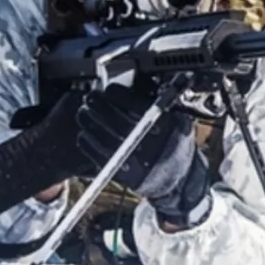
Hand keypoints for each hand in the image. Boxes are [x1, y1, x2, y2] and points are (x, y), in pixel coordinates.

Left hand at [74, 86, 211, 228]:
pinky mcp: (125, 175)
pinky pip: (101, 157)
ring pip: (105, 137)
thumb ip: (159, 105)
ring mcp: (136, 161)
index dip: (118, 95)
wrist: (181, 178)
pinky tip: (84, 134)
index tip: (108, 89)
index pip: (135, 105)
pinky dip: (89, 145)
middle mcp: (150, 144)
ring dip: (90, 122)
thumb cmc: (176, 145)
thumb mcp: (177, 120)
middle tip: (90, 97)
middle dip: (99, 106)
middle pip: (116, 120)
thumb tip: (134, 86)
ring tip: (83, 112)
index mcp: (165, 126)